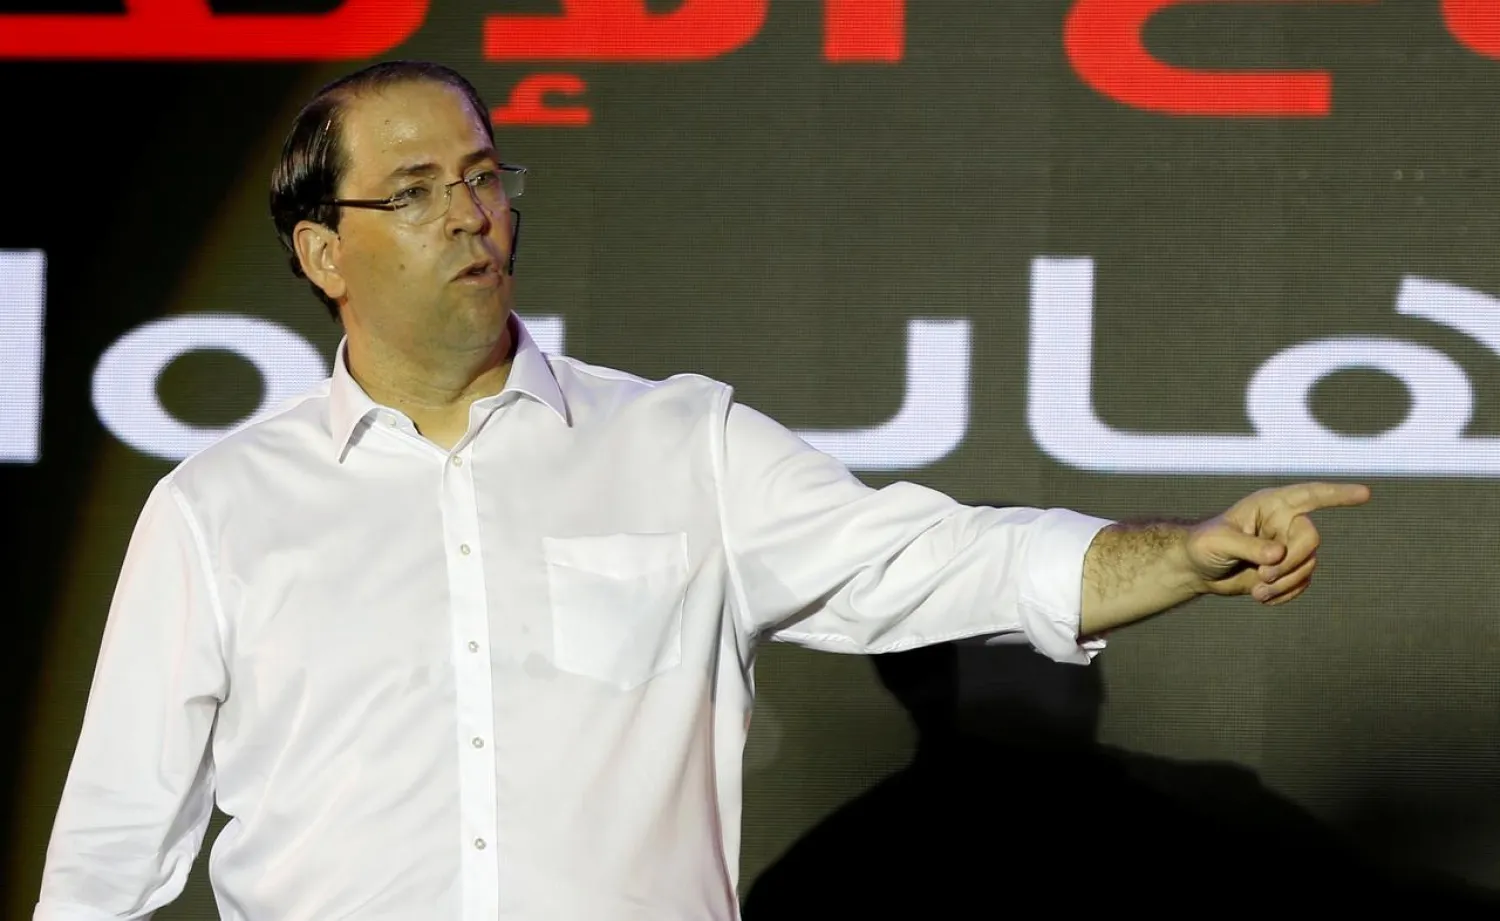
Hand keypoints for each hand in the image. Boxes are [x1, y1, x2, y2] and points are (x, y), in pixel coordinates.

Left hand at [1185, 482, 1370, 604]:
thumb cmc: (1204, 545)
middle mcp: (1285, 523)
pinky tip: (1262, 598)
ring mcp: (1289, 547)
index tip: (1365, 494)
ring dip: (1285, 583)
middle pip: (1311, 539)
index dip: (1337, 495)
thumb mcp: (1218, 542)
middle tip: (1263, 576)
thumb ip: (1247, 546)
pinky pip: (1302, 583)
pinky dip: (1285, 594)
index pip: (1310, 495)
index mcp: (1270, 505)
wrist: (1197, 569)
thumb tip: (1278, 554)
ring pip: (1308, 566)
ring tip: (1257, 592)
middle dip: (1292, 562)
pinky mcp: (1288, 569)